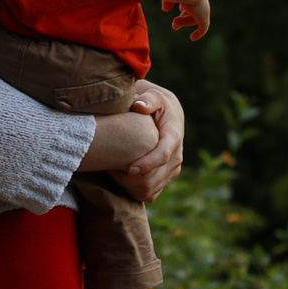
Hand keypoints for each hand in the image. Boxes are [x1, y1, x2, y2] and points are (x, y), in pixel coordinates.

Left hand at [112, 80, 184, 202]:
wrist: (168, 114)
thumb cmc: (155, 103)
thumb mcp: (153, 95)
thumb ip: (147, 99)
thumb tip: (139, 106)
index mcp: (173, 137)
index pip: (163, 155)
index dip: (147, 164)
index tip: (129, 169)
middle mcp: (177, 156)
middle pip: (155, 178)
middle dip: (133, 179)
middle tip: (111, 172)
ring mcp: (173, 168)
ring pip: (152, 188)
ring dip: (131, 186)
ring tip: (113, 175)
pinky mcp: (166, 177)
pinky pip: (150, 193)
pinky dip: (135, 191)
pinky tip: (121, 181)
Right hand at [164, 0, 210, 40]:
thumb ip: (167, 1)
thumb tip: (165, 9)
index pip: (191, 2)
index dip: (186, 7)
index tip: (181, 8)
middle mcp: (199, 1)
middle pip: (193, 12)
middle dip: (184, 19)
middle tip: (175, 25)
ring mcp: (202, 9)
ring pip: (195, 19)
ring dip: (184, 22)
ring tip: (175, 23)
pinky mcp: (204, 16)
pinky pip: (203, 27)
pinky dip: (199, 33)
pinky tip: (192, 38)